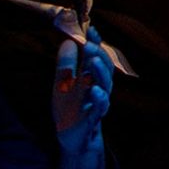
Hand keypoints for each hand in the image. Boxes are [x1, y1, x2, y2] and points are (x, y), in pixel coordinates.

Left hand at [51, 31, 114, 168]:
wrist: (72, 139)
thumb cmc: (70, 110)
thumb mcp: (62, 84)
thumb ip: (65, 65)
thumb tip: (67, 41)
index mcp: (91, 78)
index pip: (96, 56)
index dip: (95, 43)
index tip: (91, 29)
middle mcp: (98, 88)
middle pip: (103, 68)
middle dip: (97, 55)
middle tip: (88, 44)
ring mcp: (98, 104)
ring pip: (105, 85)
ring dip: (100, 73)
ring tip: (92, 61)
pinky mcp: (93, 119)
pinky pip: (100, 108)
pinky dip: (99, 99)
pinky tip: (95, 91)